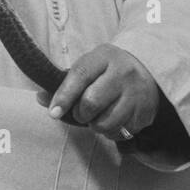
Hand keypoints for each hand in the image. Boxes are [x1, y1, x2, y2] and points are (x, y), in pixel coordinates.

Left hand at [46, 44, 160, 140]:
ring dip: (95, 125)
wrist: (148, 71)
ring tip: (99, 116)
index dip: (64, 96)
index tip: (53, 113)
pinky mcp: (145, 113)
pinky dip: (111, 131)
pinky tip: (115, 119)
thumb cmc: (108, 71)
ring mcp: (137, 93)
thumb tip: (40, 98)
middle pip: (91, 103)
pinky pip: (120, 132)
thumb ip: (65, 83)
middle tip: (82, 112)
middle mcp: (123, 72)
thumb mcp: (89, 67)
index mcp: (105, 57)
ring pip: (105, 123)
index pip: (80, 75)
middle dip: (80, 114)